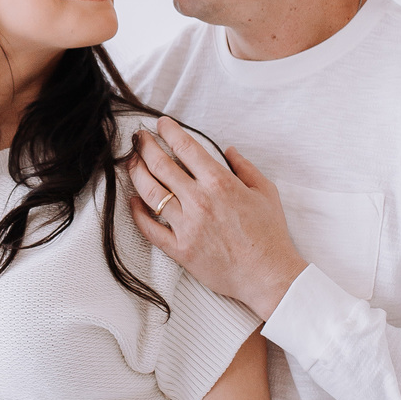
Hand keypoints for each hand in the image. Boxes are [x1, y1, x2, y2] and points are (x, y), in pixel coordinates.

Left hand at [129, 118, 305, 319]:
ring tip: (130, 161)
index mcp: (220, 183)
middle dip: (145, 146)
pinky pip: (150, 229)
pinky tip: (133, 201)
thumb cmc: (270, 234)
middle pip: (161, 165)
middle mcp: (199, 201)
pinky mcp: (180, 250)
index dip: (169, 131)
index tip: (160, 123)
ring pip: (150, 193)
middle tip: (138, 137)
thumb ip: (245, 167)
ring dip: (136, 173)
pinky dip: (137, 213)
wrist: (269, 275)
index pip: (186, 148)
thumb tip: (228, 150)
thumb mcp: (266, 192)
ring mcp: (187, 226)